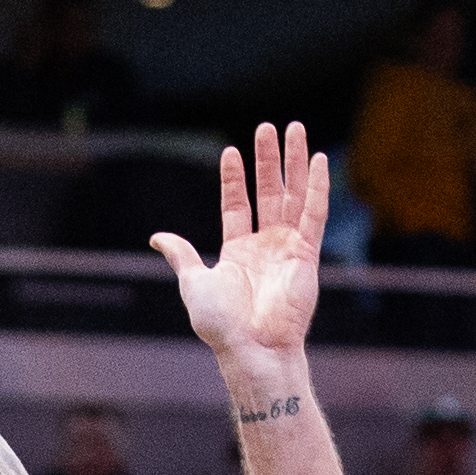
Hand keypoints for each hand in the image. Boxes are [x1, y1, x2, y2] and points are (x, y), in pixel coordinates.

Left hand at [152, 123, 327, 362]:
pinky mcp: (307, 255)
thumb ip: (181, 255)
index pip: (237, 205)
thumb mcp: (193, 282)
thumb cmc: (220, 323)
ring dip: (293, 162)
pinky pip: (314, 215)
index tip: (231, 151)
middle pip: (269, 192)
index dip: (234, 179)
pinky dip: (317, 188)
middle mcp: (265, 245)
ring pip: (293, 195)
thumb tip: (157, 237)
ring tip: (294, 129)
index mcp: (238, 251)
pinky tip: (318, 160)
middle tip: (269, 127)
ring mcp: (287, 248)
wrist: (251, 347)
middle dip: (268, 160)